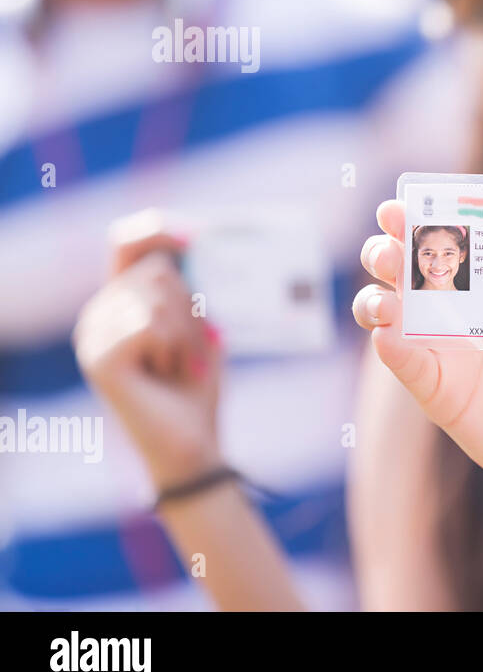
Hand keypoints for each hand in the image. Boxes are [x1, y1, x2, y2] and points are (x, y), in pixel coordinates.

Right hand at [73, 210, 222, 489]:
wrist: (191, 441)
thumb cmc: (197, 383)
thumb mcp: (200, 324)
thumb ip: (190, 286)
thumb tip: (194, 242)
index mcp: (121, 299)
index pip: (127, 242)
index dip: (157, 230)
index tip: (195, 236)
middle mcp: (99, 312)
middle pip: (157, 269)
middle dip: (192, 306)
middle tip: (195, 349)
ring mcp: (93, 335)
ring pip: (158, 296)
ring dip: (187, 333)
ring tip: (181, 365)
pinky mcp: (99, 358)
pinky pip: (150, 325)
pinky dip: (174, 349)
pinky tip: (168, 374)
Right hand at [353, 201, 482, 508]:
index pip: (457, 239)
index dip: (428, 215)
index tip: (412, 197)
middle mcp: (467, 310)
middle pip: (409, 266)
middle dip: (391, 245)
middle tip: (393, 238)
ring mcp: (448, 350)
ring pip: (392, 310)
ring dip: (378, 293)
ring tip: (390, 290)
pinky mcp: (440, 391)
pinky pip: (405, 363)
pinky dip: (391, 345)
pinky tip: (390, 334)